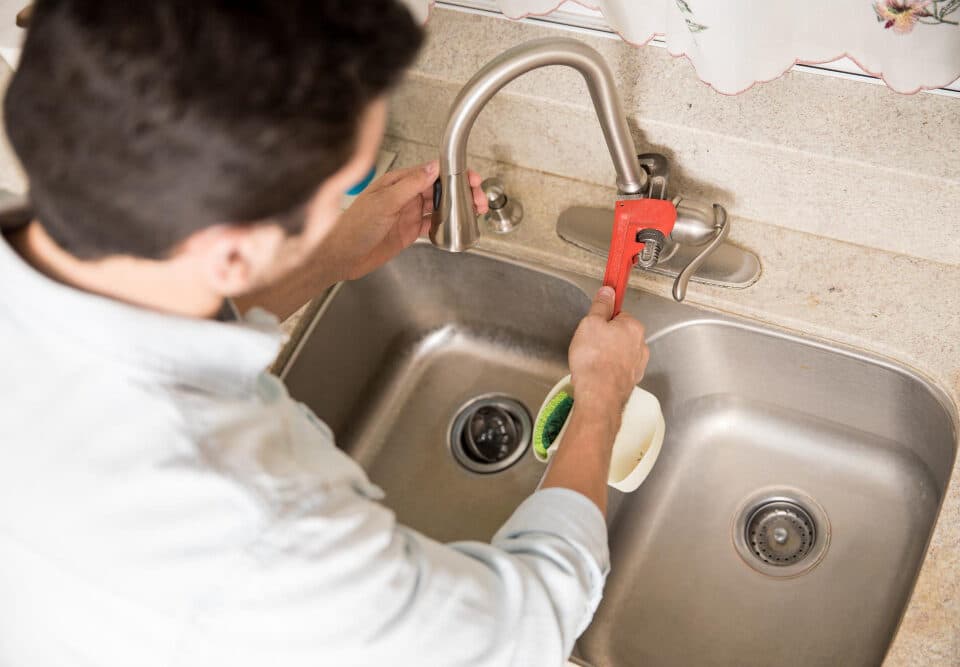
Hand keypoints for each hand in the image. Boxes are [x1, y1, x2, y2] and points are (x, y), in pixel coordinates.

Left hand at [338, 160, 487, 280]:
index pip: (431, 172)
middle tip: (478, 198)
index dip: (453, 174)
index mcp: (397, 182)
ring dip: (457, 208)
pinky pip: (432, 225)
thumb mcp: (384, 202)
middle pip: (439, 189)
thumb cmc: (353, 226)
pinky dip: (445, 225)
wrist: (341, 256)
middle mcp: (404, 195)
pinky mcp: (408, 231)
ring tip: (475, 211)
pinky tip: (456, 226)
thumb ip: (410, 185)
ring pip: (439, 206)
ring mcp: (407, 214)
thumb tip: (433, 168)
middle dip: (461, 191)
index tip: (470, 178)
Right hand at [568, 286, 648, 412]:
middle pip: (619, 334)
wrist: (598, 395)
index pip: (619, 314)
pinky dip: (607, 370)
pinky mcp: (630, 381)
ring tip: (589, 361)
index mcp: (633, 327)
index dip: (603, 318)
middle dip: (604, 338)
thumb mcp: (590, 323)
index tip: (595, 321)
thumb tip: (607, 293)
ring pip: (618, 353)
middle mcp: (640, 346)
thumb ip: (600, 306)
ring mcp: (637, 365)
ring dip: (605, 355)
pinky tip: (594, 373)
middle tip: (588, 343)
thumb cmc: (595, 360)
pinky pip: (616, 369)